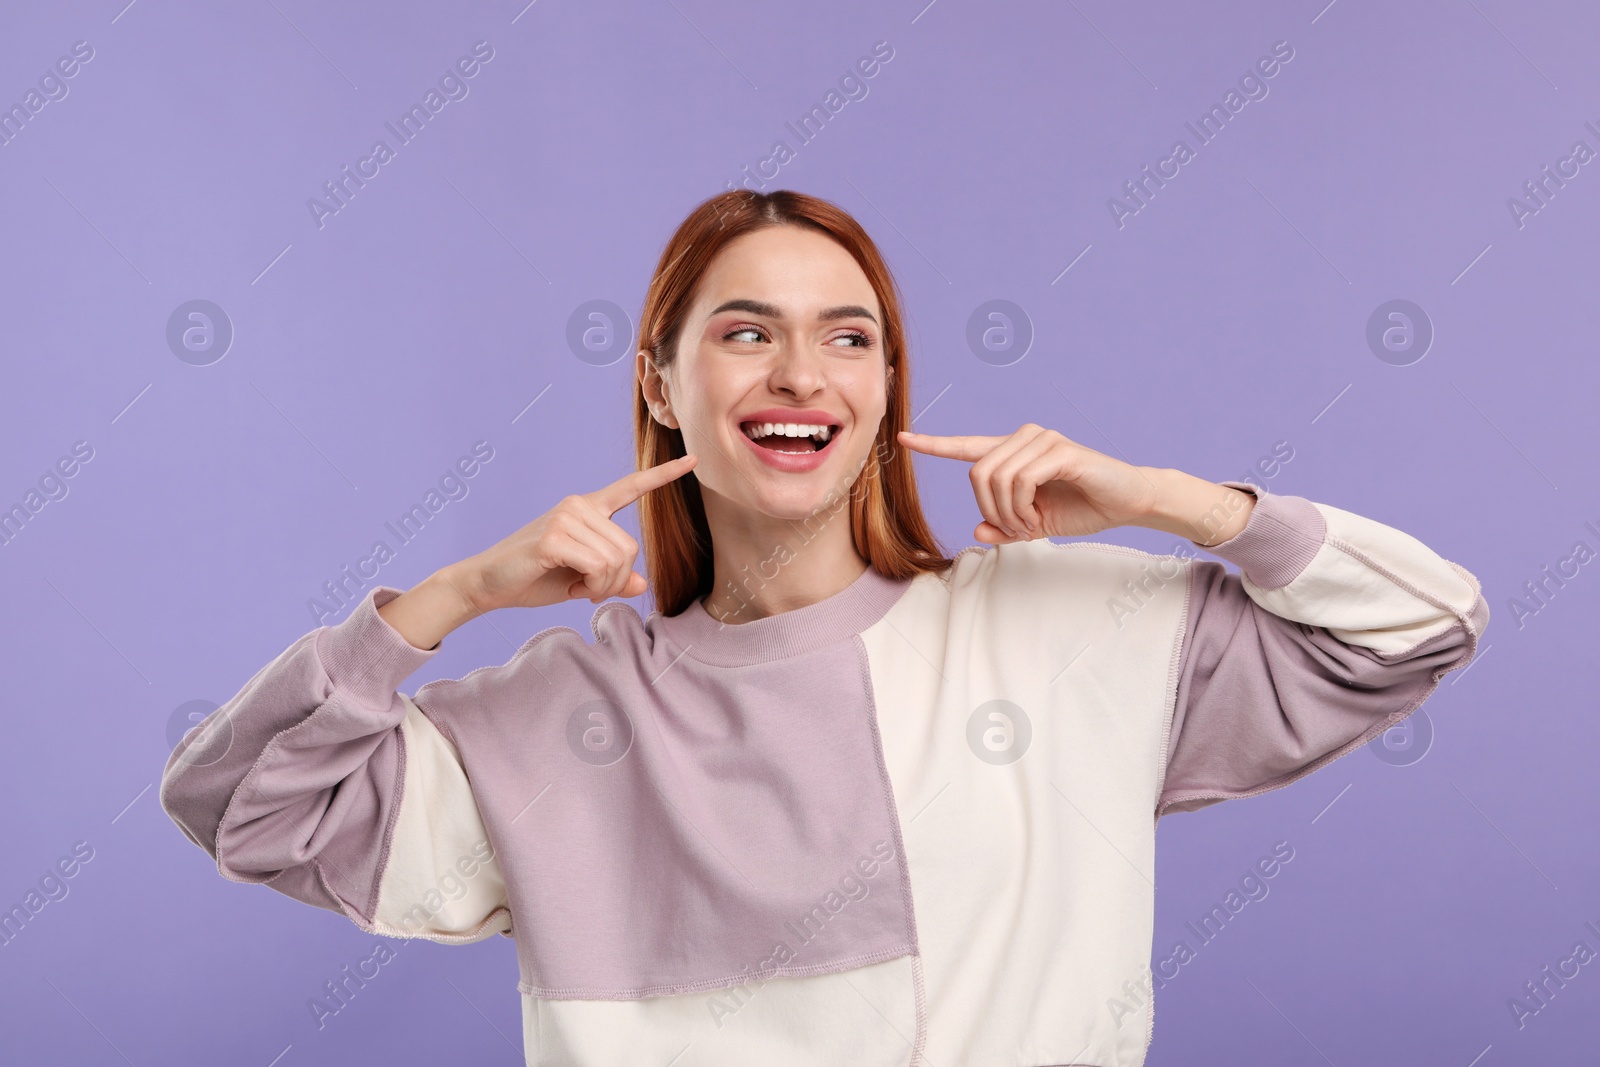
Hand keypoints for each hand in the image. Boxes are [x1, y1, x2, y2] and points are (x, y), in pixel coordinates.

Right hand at [460, 454, 698, 611]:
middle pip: (630, 547)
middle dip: (617, 578)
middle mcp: (579, 505)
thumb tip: (642, 583)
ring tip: (581, 586)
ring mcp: (566, 516)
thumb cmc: (534, 578)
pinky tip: (575, 587)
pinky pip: (599, 565)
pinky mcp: (554, 535)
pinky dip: (594, 585)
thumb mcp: (583, 580)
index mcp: (588, 509)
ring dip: (605, 585)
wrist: (488, 584)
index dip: (663, 475)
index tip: (693, 459)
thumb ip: (613, 578)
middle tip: (592, 589)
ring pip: (617, 559)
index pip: (630, 487)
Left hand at [897, 424, 1159, 542]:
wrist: (1126, 502)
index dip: (934, 444)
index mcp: (1013, 452)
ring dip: (1009, 514)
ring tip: (1031, 524)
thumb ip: (1003, 528)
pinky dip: (1023, 507)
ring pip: (996, 479)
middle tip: (1016, 528)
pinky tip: (1038, 518)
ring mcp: (1042, 440)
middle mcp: (1024, 438)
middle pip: (976, 474)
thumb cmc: (1081, 508)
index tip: (904, 438)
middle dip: (990, 510)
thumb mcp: (1034, 525)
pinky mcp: (1060, 450)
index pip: (967, 446)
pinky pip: (1021, 480)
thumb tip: (976, 530)